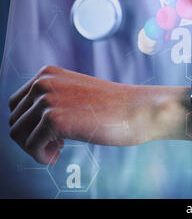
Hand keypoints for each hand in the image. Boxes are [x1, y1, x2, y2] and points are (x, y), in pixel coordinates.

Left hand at [8, 65, 191, 164]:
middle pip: (14, 120)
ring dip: (34, 148)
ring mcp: (47, 99)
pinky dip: (42, 156)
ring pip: (17, 134)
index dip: (30, 124)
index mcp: (47, 73)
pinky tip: (59, 154)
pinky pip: (31, 146)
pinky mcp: (54, 119)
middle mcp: (43, 82)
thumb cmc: (114, 107)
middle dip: (30, 137)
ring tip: (57, 150)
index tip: (52, 134)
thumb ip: (53, 99)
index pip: (16, 104)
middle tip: (56, 144)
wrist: (139, 109)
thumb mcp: (77, 94)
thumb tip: (28, 123)